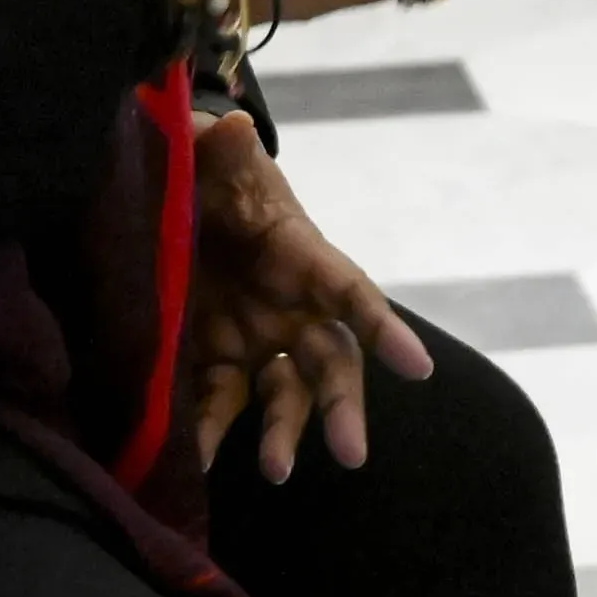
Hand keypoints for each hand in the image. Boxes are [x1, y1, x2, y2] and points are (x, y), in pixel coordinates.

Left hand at [190, 110, 430, 481]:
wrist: (177, 200)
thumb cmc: (214, 176)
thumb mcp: (213, 158)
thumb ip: (221, 148)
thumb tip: (231, 125)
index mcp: (304, 257)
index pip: (353, 293)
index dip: (386, 330)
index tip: (420, 369)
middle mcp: (294, 310)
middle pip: (334, 365)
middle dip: (344, 408)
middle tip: (352, 453)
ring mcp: (258, 342)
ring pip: (285, 397)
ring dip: (284, 435)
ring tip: (275, 471)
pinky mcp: (217, 364)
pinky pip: (219, 405)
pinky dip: (210, 434)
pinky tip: (195, 463)